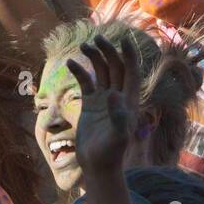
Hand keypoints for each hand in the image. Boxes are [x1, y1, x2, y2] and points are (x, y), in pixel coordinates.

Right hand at [64, 35, 142, 176]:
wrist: (97, 165)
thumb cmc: (111, 153)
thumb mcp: (118, 136)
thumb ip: (118, 116)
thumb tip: (113, 94)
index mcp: (129, 100)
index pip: (132, 71)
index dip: (130, 55)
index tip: (123, 39)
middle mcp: (118, 96)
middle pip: (116, 67)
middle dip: (108, 51)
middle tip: (97, 38)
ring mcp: (103, 99)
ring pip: (101, 71)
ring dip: (95, 57)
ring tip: (84, 45)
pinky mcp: (89, 104)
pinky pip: (85, 82)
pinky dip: (79, 71)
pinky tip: (71, 63)